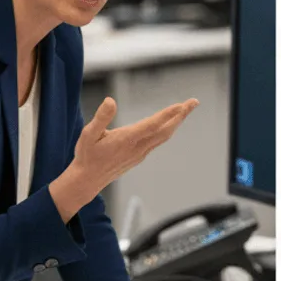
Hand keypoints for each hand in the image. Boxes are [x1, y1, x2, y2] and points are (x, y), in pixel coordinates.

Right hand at [50, 97, 197, 221]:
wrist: (87, 180)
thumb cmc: (86, 156)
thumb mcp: (88, 134)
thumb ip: (101, 117)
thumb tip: (110, 101)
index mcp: (127, 139)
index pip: (152, 125)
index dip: (168, 114)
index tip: (181, 105)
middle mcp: (138, 147)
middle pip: (166, 130)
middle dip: (181, 115)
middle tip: (194, 102)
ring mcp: (140, 153)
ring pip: (164, 136)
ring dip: (177, 122)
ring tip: (186, 109)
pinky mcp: (139, 157)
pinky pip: (158, 141)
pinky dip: (167, 130)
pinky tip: (170, 124)